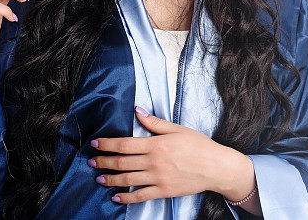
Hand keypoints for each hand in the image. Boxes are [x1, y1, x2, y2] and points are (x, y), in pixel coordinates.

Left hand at [88, 106, 250, 204]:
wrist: (216, 167)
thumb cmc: (199, 145)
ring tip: (99, 178)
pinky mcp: (163, 191)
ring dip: (110, 179)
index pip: (125, 144)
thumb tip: (137, 110)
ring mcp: (158, 178)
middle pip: (122, 162)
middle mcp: (154, 162)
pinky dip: (126, 197)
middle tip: (91, 161)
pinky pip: (141, 195)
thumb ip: (155, 122)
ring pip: (128, 179)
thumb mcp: (178, 129)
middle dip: (104, 162)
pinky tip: (116, 197)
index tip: (95, 143)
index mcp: (156, 144)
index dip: (108, 144)